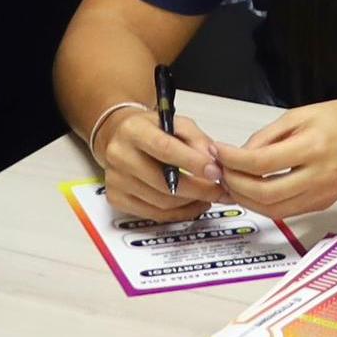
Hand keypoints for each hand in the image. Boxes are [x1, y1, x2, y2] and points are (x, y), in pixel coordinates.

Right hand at [87, 100, 227, 222]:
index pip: (165, 149)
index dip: (193, 163)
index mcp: (134, 131)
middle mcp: (120, 155)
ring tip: (209, 195)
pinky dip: (179, 212)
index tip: (215, 171)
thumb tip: (212, 161)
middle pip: (165, 182)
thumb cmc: (150, 129)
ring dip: (192, 202)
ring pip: (163, 202)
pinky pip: (155, 214)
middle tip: (220, 189)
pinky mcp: (117, 198)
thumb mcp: (176, 122)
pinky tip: (192, 203)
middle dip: (199, 189)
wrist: (120, 136)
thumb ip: (197, 139)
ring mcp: (116, 179)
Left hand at [221, 95, 336, 219]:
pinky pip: (287, 212)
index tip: (218, 151)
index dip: (233, 159)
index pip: (261, 162)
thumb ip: (269, 136)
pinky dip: (264, 204)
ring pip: (273, 210)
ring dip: (246, 200)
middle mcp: (319, 176)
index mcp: (313, 147)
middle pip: (264, 193)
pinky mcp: (323, 204)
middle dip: (234, 184)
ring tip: (232, 182)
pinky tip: (253, 190)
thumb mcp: (302, 114)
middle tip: (220, 171)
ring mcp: (322, 194)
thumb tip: (240, 155)